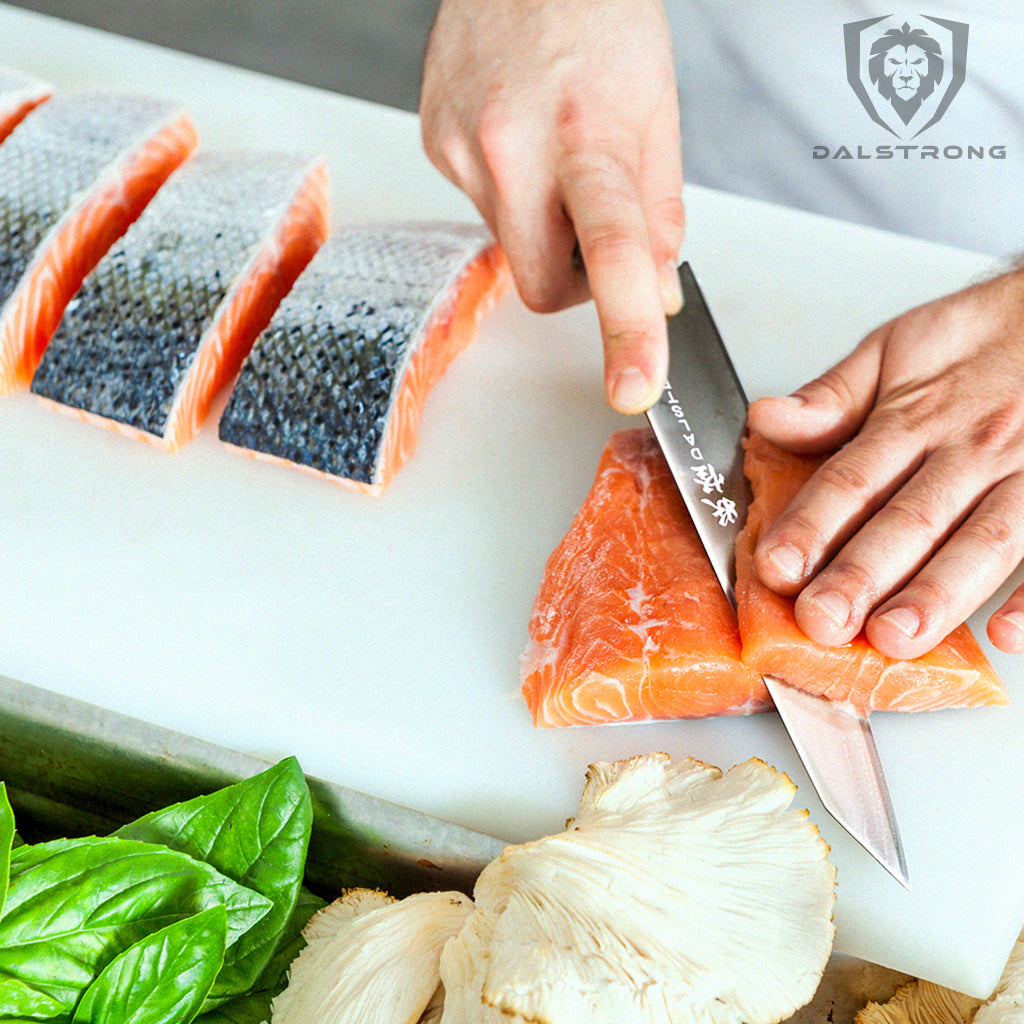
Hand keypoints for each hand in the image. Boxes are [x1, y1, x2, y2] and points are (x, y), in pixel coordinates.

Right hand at [419, 0, 684, 412]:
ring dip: (544, 226)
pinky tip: (521, 139)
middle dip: (575, 283)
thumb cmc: (601, 18)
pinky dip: (513, 194)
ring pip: (512, 248)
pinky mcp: (436, 147)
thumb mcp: (659, 111)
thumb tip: (657, 292)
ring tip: (555, 155)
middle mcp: (512, 147)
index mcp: (588, 134)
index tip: (634, 386)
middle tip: (594, 230)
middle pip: (543, 288)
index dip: (627, 329)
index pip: (613, 253)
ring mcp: (463, 151)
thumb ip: (660, 214)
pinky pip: (484, 208)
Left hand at [747, 267, 1023, 657]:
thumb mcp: (894, 350)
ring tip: (896, 637)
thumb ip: (831, 396)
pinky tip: (1007, 637)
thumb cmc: (979, 343)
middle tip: (824, 619)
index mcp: (914, 419)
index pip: (852, 479)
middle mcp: (969, 451)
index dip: (811, 524)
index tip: (775, 567)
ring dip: (938, 592)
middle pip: (910, 519)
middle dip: (863, 573)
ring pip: (982, 540)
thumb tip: (766, 419)